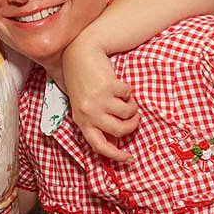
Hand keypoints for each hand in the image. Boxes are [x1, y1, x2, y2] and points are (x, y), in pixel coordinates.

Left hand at [60, 37, 138, 161]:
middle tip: (135, 118)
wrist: (79, 54)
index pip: (99, 146)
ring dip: (132, 107)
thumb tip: (115, 143)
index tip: (130, 159)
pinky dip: (128, 91)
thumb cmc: (83, 82)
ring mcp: (98, 100)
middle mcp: (88, 113)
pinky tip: (119, 85)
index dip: (116, 156)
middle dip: (132, 125)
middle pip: (120, 131)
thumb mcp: (84, 106)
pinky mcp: (108, 86)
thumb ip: (96, 122)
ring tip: (125, 98)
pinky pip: (129, 95)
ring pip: (128, 114)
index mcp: (81, 121)